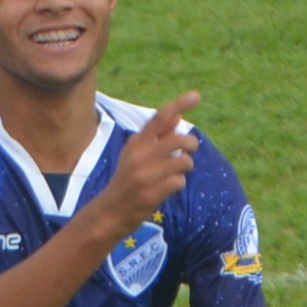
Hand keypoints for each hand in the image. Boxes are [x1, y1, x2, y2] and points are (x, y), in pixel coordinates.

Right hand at [80, 95, 202, 240]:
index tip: (196, 95)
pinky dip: (178, 184)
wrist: (110, 211)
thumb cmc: (127, 179)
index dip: (179, 105)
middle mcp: (140, 155)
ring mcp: (146, 174)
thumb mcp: (137, 154)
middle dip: (191, 144)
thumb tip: (177, 116)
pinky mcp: (152, 192)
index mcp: (136, 142)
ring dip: (185, 167)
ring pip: (183, 162)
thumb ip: (158, 136)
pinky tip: (167, 188)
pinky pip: (179, 182)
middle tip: (190, 149)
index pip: (160, 118)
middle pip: (179, 140)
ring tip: (176, 172)